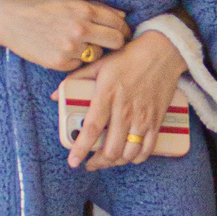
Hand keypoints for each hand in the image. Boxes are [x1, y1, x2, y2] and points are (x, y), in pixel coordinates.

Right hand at [0, 0, 128, 70]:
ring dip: (94, 51)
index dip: (124, 29)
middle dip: (117, 43)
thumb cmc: (38, 4)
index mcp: (84, 10)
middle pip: (117, 42)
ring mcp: (70, 48)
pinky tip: (64, 50)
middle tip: (111, 43)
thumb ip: (96, 7)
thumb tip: (122, 15)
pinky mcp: (59, 63)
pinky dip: (76, 60)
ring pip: (98, 56)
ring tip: (81, 44)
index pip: (119, 23)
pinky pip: (80, 65)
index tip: (122, 32)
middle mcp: (80, 30)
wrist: (7, 19)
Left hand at [66, 30, 189, 169]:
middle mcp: (125, 109)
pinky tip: (128, 156)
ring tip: (107, 161)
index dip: (81, 148)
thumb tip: (54, 96)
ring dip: (116, 162)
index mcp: (107, 95)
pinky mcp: (157, 120)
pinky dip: (137, 158)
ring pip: (129, 153)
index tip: (73, 162)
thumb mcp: (98, 64)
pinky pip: (148, 149)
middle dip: (99, 162)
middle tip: (90, 163)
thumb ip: (75, 81)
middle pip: (111, 148)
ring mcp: (143, 117)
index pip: (92, 129)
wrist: (162, 52)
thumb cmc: (128, 57)